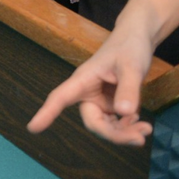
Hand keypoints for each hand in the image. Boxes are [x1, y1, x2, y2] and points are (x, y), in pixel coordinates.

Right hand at [27, 26, 155, 145]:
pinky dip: (128, 127)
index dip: (47, 113)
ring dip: (124, 133)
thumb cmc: (129, 47)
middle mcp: (88, 93)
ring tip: (146, 130)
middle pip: (93, 122)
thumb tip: (124, 114)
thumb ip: (128, 89)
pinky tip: (141, 122)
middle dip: (114, 134)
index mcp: (83, 80)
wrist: (138, 39)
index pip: (60, 97)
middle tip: (140, 138)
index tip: (32, 128)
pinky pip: (116, 123)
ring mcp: (100, 100)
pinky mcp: (111, 103)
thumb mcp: (131, 66)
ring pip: (106, 126)